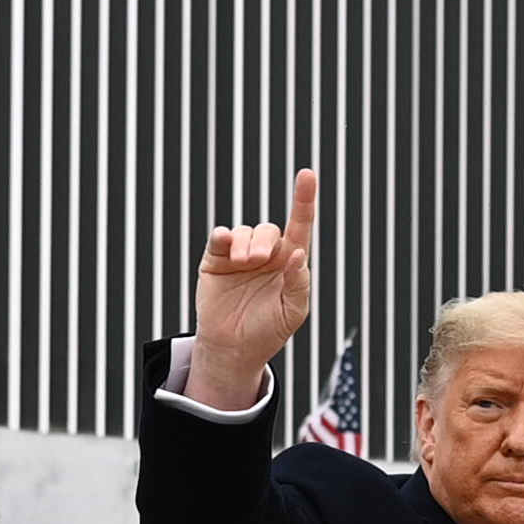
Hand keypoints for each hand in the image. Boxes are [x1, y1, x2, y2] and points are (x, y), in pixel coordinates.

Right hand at [188, 169, 317, 409]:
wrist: (234, 349)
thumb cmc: (269, 331)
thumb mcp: (294, 312)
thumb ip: (300, 283)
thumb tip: (299, 253)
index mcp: (289, 262)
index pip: (300, 225)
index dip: (304, 200)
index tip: (307, 174)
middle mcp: (266, 254)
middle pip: (268, 229)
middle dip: (264, 241)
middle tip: (257, 261)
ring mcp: (239, 256)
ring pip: (244, 231)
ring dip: (246, 244)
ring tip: (243, 263)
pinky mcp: (216, 260)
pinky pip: (219, 239)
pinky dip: (223, 236)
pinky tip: (224, 242)